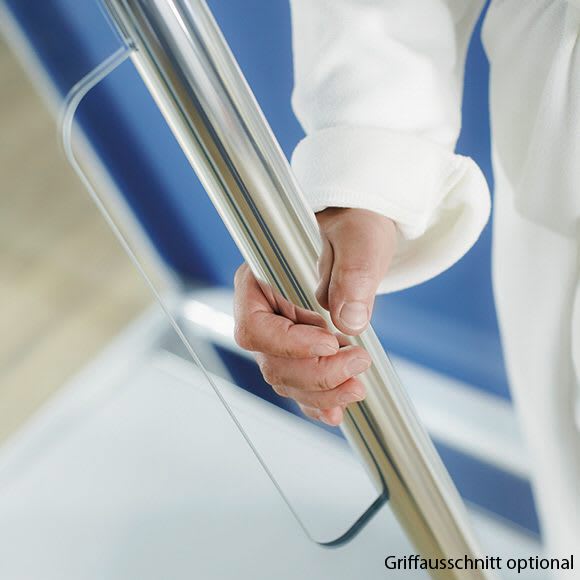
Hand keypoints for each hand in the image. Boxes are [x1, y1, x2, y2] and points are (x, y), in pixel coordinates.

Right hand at [233, 208, 396, 425]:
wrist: (358, 239)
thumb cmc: (351, 227)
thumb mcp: (357, 240)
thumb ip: (352, 275)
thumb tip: (349, 321)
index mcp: (259, 280)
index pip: (255, 326)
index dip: (289, 344)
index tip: (330, 342)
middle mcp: (263, 312)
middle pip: (271, 361)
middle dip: (314, 373)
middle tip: (358, 364)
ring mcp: (278, 335)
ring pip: (285, 379)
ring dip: (320, 391)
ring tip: (357, 386)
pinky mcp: (298, 350)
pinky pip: (299, 384)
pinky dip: (316, 401)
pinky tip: (335, 408)